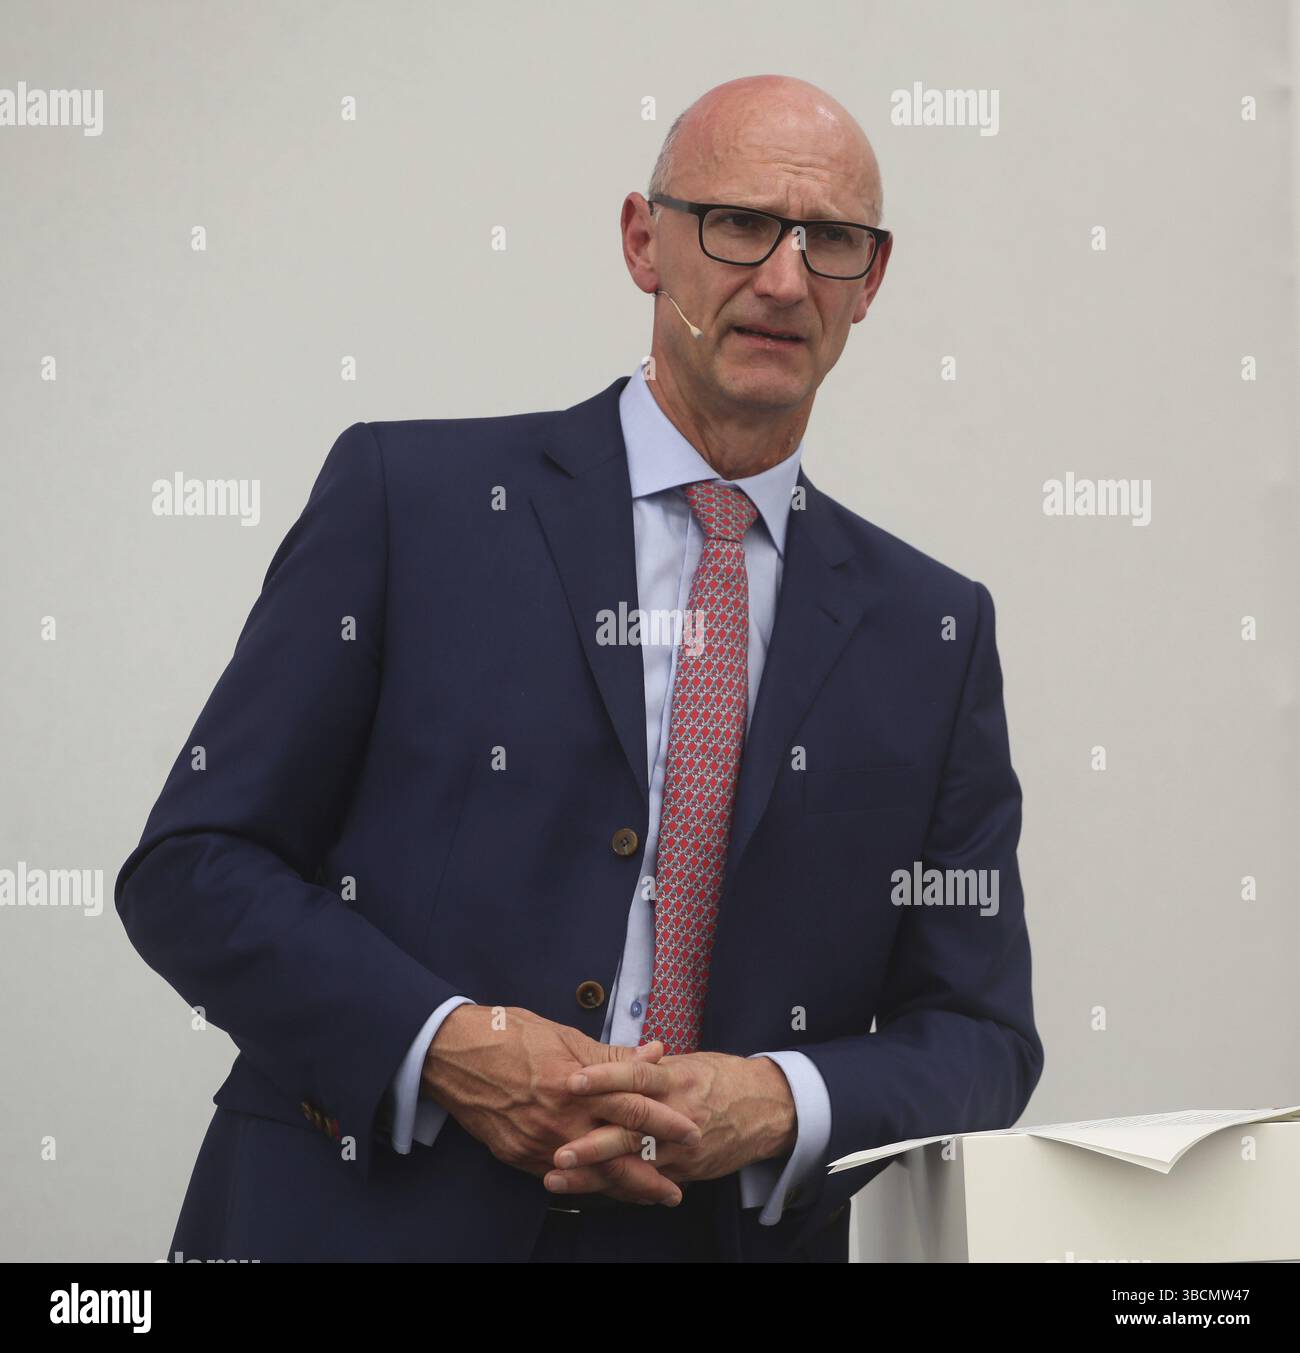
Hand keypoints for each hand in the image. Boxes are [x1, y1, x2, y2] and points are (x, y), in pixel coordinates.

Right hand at [420, 1006, 700, 1204]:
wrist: (453, 1054)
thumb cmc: (510, 1034)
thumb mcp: (565, 1036)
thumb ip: (611, 1055)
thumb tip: (654, 1054)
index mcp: (576, 1083)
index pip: (632, 1107)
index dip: (665, 1122)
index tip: (691, 1132)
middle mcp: (560, 1119)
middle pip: (615, 1156)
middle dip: (649, 1176)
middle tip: (675, 1191)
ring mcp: (538, 1142)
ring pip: (589, 1175)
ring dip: (621, 1189)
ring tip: (647, 1198)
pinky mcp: (518, 1155)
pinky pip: (558, 1176)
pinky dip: (584, 1183)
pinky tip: (600, 1188)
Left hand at [544, 1051, 796, 1197]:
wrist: (767, 1109)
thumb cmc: (722, 1078)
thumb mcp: (688, 1063)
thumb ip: (650, 1066)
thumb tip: (613, 1059)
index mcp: (676, 1080)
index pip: (636, 1076)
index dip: (604, 1078)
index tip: (572, 1081)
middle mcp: (677, 1115)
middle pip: (631, 1130)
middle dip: (592, 1144)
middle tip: (557, 1150)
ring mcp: (681, 1148)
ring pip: (633, 1164)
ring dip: (593, 1174)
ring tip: (558, 1178)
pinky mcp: (684, 1171)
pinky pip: (646, 1182)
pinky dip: (616, 1187)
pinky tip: (586, 1191)